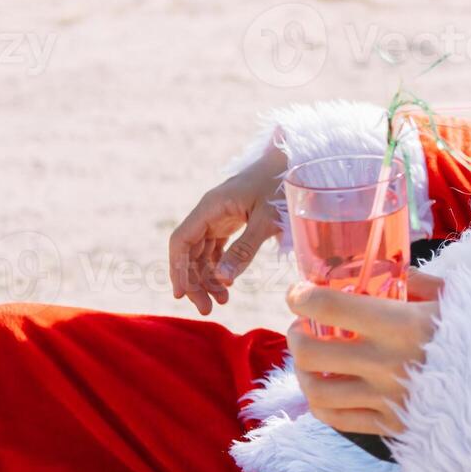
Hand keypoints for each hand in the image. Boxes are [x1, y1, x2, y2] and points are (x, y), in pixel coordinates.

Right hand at [168, 142, 286, 314]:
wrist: (292, 164)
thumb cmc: (280, 186)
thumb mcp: (265, 220)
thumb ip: (244, 249)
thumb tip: (222, 280)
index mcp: (211, 207)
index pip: (181, 241)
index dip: (178, 269)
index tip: (182, 294)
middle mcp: (209, 212)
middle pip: (189, 251)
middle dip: (194, 281)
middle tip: (207, 308)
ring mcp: (218, 217)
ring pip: (201, 253)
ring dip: (207, 278)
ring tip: (222, 301)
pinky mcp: (228, 222)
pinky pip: (214, 249)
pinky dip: (218, 268)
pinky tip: (226, 285)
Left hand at [286, 271, 444, 435]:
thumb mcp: (456, 296)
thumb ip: (414, 282)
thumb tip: (380, 271)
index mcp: (403, 324)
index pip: (329, 308)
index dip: (302, 297)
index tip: (298, 292)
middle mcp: (388, 364)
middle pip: (312, 351)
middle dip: (296, 333)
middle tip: (301, 324)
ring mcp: (387, 401)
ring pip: (317, 391)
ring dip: (302, 370)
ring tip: (309, 357)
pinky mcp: (392, 428)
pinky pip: (338, 419)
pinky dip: (321, 401)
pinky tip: (326, 386)